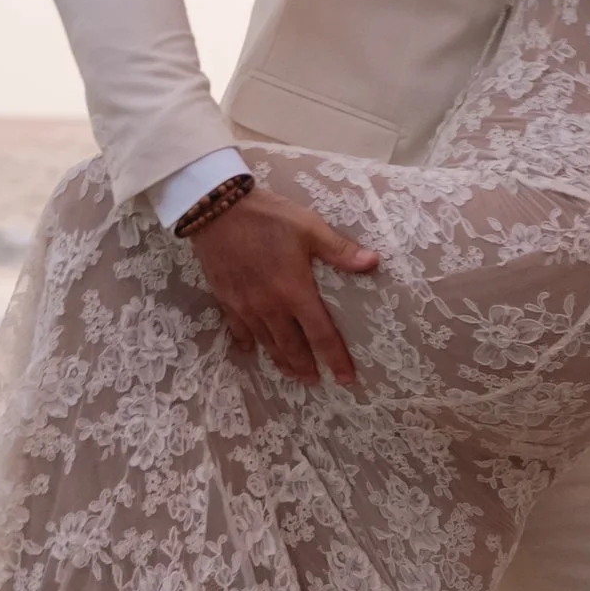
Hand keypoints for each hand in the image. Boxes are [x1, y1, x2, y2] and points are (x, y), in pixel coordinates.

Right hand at [187, 188, 378, 386]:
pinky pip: (238, 330)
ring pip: (267, 343)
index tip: (347, 379)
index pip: (321, 335)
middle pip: (292, 347)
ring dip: (281, 361)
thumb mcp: (309, 228)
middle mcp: (270, 307)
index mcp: (295, 292)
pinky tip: (251, 351)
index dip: (335, 359)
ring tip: (291, 374)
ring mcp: (246, 306)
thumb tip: (373, 262)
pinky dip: (247, 343)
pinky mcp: (226, 299)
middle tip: (315, 381)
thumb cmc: (268, 216)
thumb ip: (339, 250)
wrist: (216, 209)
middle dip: (306, 367)